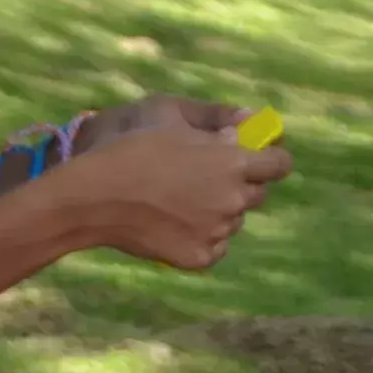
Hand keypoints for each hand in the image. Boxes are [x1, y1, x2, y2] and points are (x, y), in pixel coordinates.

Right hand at [67, 116, 289, 273]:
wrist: (93, 196)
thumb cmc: (131, 146)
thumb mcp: (171, 114)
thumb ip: (218, 117)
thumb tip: (250, 120)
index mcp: (233, 162)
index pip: (279, 165)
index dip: (269, 159)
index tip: (256, 157)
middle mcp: (233, 199)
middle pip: (257, 194)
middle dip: (240, 184)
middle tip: (205, 177)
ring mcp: (217, 232)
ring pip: (233, 220)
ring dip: (219, 210)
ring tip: (180, 200)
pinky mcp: (199, 258)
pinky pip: (215, 246)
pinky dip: (202, 237)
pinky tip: (174, 223)